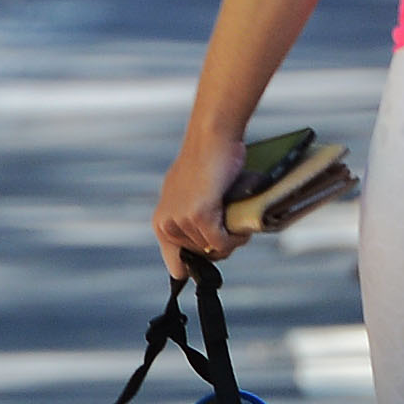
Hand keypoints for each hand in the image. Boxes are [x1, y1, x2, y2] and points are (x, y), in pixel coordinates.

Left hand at [151, 122, 246, 264]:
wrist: (211, 137)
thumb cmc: (206, 161)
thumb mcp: (189, 194)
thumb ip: (189, 217)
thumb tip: (208, 245)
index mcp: (161, 222)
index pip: (177, 266)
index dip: (198, 265)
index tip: (213, 260)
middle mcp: (167, 225)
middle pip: (203, 258)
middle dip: (220, 246)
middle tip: (232, 226)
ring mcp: (181, 222)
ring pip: (215, 249)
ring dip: (232, 239)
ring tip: (238, 217)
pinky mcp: (198, 216)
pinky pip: (222, 243)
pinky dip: (236, 239)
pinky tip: (242, 227)